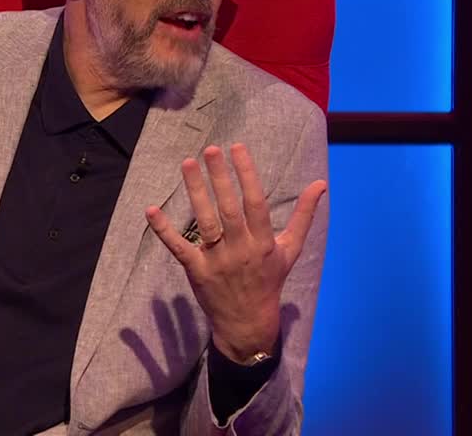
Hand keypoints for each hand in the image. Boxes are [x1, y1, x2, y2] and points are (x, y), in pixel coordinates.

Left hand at [144, 144, 325, 363]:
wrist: (248, 322)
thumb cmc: (269, 280)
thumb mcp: (290, 250)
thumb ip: (303, 216)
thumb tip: (320, 184)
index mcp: (263, 243)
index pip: (256, 203)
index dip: (248, 175)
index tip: (238, 148)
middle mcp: (240, 250)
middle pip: (229, 209)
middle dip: (220, 178)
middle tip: (211, 149)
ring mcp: (217, 260)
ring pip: (205, 221)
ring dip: (195, 192)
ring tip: (188, 163)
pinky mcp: (196, 270)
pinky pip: (178, 247)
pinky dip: (164, 230)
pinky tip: (151, 209)